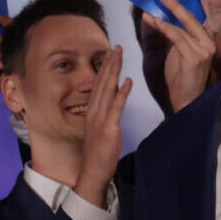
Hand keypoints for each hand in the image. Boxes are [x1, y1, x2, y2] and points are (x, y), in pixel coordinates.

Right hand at [75, 46, 132, 205]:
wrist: (92, 172)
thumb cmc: (99, 153)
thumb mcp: (101, 129)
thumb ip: (107, 113)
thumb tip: (115, 98)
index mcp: (92, 111)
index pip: (98, 84)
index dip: (105, 68)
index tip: (111, 53)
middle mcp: (94, 111)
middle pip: (102, 82)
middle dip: (109, 63)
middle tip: (117, 47)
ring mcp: (99, 119)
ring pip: (107, 89)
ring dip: (114, 71)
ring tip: (119, 55)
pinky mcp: (108, 128)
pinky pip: (116, 107)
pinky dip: (122, 93)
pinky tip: (128, 81)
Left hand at [140, 0, 217, 112]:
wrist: (185, 100)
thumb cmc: (181, 76)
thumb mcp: (179, 51)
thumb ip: (177, 36)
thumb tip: (164, 19)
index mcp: (207, 40)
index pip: (195, 18)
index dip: (182, 6)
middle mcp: (209, 43)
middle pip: (191, 19)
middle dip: (175, 5)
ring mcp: (204, 51)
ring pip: (182, 28)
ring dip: (163, 19)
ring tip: (148, 14)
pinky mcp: (195, 58)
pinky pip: (178, 39)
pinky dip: (166, 29)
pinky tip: (156, 23)